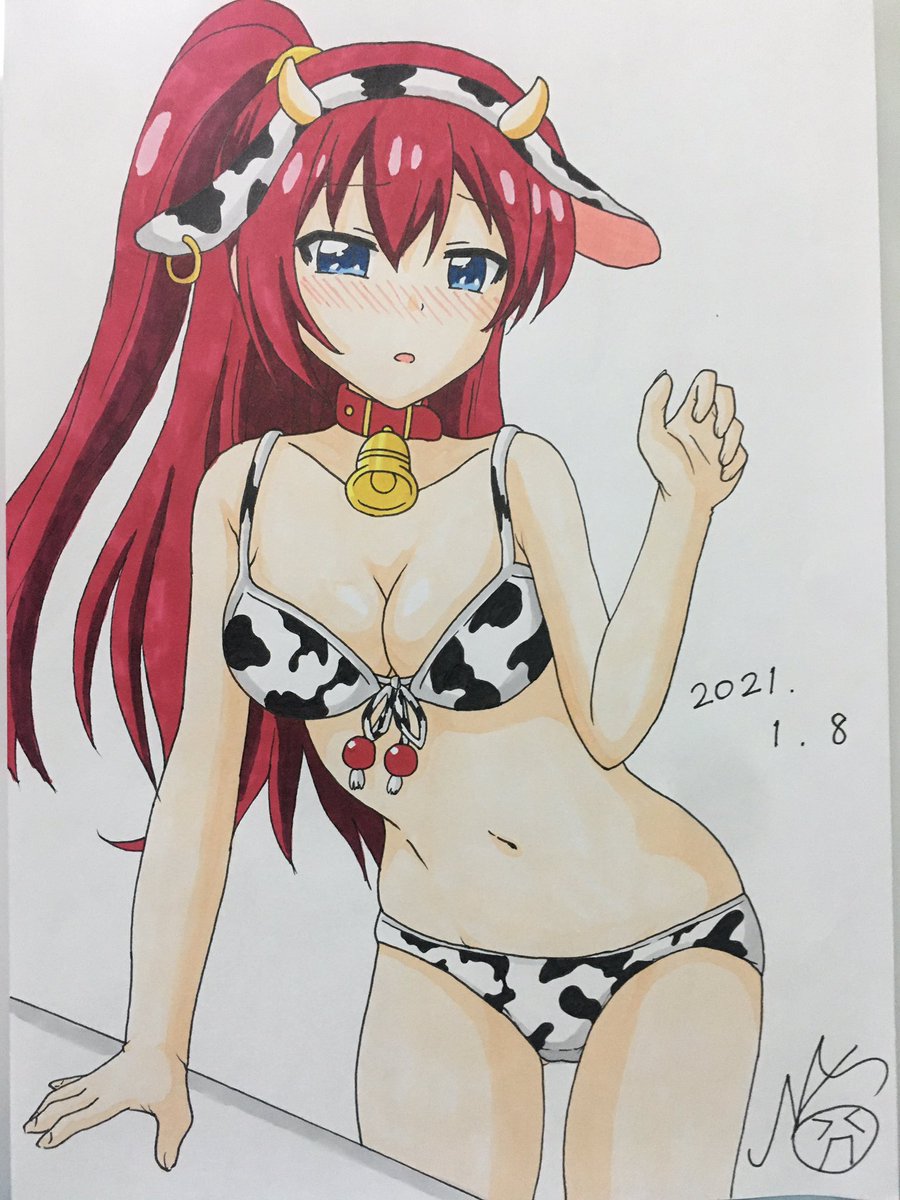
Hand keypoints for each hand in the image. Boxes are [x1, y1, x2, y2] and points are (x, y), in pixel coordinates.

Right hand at [22, 1043, 191, 1170]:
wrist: (164, 1038)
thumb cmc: (169, 1072)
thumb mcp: (175, 1109)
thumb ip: (170, 1138)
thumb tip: (168, 1164)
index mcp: (113, 1097)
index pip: (82, 1116)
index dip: (62, 1130)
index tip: (45, 1141)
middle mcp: (101, 1087)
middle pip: (66, 1104)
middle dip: (46, 1118)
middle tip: (28, 1130)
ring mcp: (100, 1077)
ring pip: (67, 1092)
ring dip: (48, 1105)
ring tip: (33, 1119)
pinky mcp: (104, 1071)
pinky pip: (77, 1080)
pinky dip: (62, 1087)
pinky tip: (53, 1088)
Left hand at [638, 369, 746, 512]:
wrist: (682, 499)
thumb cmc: (664, 469)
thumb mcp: (650, 436)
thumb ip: (653, 404)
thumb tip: (667, 376)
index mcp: (689, 413)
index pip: (706, 381)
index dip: (708, 391)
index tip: (697, 417)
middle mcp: (706, 422)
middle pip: (727, 394)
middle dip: (727, 411)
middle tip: (715, 433)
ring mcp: (720, 440)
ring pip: (738, 424)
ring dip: (731, 443)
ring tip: (718, 462)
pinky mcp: (732, 458)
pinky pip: (743, 451)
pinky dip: (734, 463)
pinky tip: (721, 475)